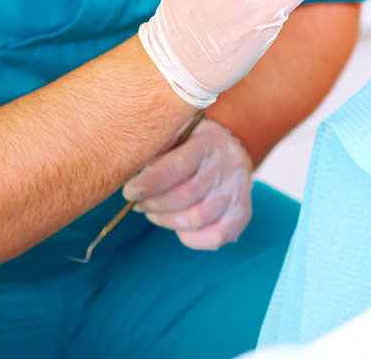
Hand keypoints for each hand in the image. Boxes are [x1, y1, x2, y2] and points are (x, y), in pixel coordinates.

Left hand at [122, 117, 252, 249]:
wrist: (229, 148)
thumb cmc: (191, 142)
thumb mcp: (176, 131)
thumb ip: (157, 145)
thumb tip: (128, 164)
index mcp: (208, 141)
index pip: (180, 165)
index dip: (151, 182)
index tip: (129, 192)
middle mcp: (228, 165)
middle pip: (187, 195)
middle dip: (154, 204)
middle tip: (138, 203)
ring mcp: (238, 190)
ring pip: (198, 218)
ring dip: (167, 220)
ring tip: (153, 212)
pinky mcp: (242, 213)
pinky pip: (217, 237)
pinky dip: (191, 238)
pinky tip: (177, 227)